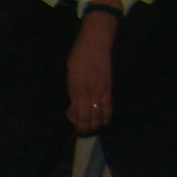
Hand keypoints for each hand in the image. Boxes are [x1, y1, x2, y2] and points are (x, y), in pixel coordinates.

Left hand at [65, 5, 118, 134]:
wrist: (95, 43)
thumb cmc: (78, 56)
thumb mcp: (68, 74)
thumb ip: (70, 90)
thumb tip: (71, 104)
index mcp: (75, 90)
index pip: (75, 114)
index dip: (73, 124)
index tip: (71, 128)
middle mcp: (88, 94)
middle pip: (86, 118)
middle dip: (83, 129)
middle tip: (81, 133)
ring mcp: (100, 91)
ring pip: (98, 115)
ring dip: (94, 125)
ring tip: (91, 130)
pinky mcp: (108, 88)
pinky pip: (108, 106)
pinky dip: (105, 116)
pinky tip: (103, 122)